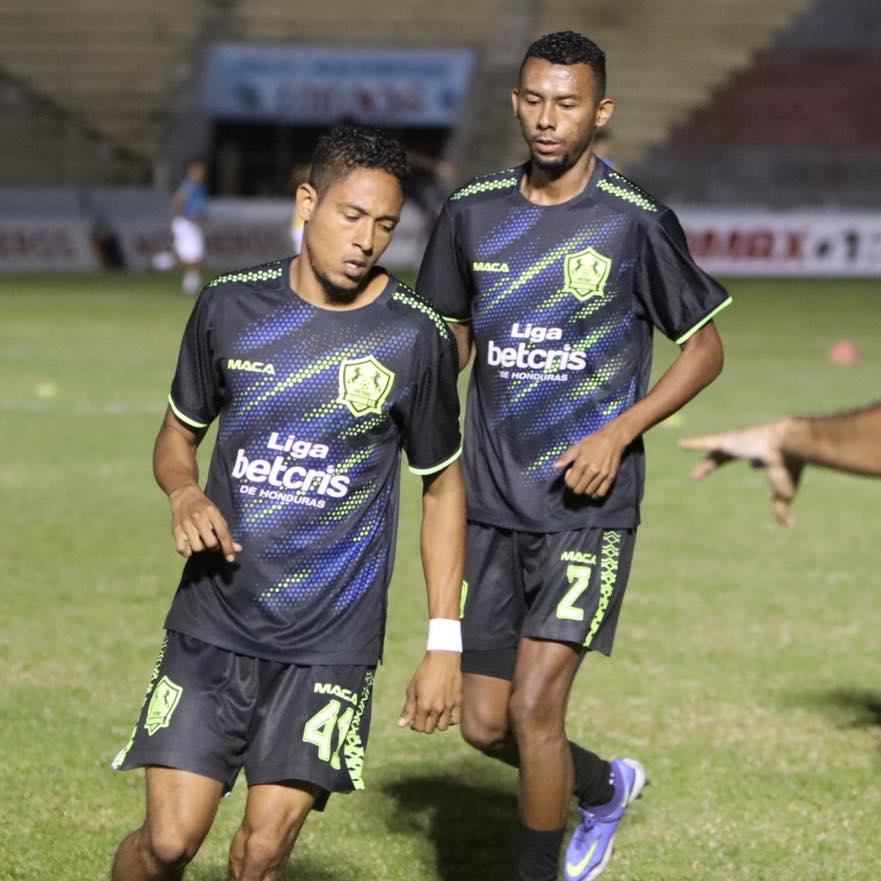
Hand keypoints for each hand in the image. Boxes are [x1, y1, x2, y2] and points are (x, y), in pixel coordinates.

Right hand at [169, 484, 242, 560]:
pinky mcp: (176, 530)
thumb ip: (226, 532)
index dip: (228, 548)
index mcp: (212, 512)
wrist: (184, 495)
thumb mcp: (217, 514)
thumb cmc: (204, 506)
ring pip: (197, 548)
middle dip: (214, 547)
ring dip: (201, 548)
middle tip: (212, 542)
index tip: (231, 558)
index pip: (222, 533)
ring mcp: (186, 525)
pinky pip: (182, 549)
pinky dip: (188, 551)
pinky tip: (190, 545)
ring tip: (201, 541)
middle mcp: (198, 518)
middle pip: (211, 543)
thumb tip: (238, 549)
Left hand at [397, 652, 461, 733]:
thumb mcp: (412, 689)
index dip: (414, 724)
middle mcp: (437, 709)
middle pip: (429, 729)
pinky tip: (445, 711)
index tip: (415, 716)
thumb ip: (408, 708)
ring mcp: (449, 706)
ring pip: (442, 727)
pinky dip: (450, 719)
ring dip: (437, 723)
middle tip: (424, 713)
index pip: (418, 728)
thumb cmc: (424, 672)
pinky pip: (455, 720)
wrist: (443, 659)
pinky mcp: (458, 702)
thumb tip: (401, 725)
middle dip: (424, 724)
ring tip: (434, 712)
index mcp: (424, 706)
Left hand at [553, 424, 627, 496]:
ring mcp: (602, 475)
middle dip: (575, 487)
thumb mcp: (577, 447)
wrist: (613, 438)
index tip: (571, 473)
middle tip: (578, 478)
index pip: (571, 483)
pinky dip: (595, 494)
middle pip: (579, 490)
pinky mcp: (611, 477)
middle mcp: (592, 470)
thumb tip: (554, 466)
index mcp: (582, 463)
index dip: (568, 481)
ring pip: (589, 492)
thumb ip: (565, 458)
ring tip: (586, 481)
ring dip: (585, 490)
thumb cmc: (593, 441)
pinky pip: (601, 493)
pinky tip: (593, 488)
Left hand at [679, 420, 803, 525]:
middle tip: (709, 474)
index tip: (754, 466)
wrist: (788, 444)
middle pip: (731, 457)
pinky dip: (694, 443)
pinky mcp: (728, 440)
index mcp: (768, 456)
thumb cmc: (788, 468)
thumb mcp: (784, 491)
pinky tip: (681, 445)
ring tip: (696, 476)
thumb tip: (788, 525)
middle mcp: (752, 446)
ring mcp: (738, 442)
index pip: (759, 460)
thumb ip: (780, 508)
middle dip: (720, 465)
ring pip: (718, 453)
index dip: (757, 463)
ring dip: (707, 465)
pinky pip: (708, 442)